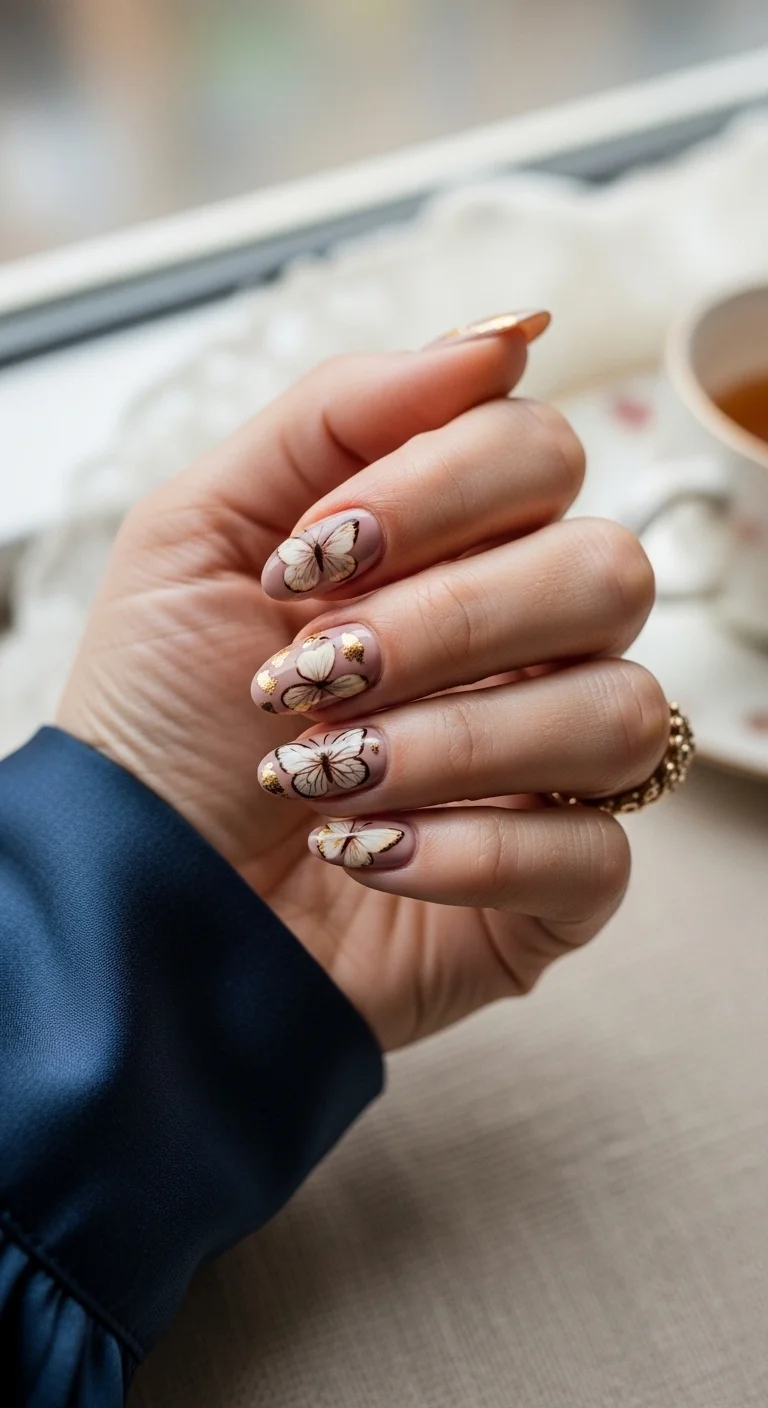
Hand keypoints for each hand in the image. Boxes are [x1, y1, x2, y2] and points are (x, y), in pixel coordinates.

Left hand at [58, 314, 665, 1050]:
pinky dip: (463, 852)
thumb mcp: (197, 532)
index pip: (541, 455)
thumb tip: (504, 335)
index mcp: (454, 549)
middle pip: (607, 574)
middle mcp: (525, 644)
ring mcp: (551, 766)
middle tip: (318, 672)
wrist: (132, 887)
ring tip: (326, 775)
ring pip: (616, 711)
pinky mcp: (558, 884)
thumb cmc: (160, 716)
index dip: (439, 491)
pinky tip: (362, 850)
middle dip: (446, 621)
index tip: (313, 553)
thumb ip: (339, 415)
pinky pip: (594, 852)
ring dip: (450, 742)